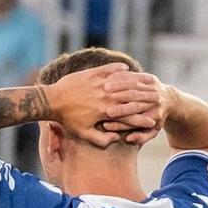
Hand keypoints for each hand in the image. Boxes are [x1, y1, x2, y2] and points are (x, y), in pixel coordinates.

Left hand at [47, 63, 162, 145]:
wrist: (52, 101)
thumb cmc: (67, 120)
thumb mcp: (84, 134)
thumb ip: (102, 140)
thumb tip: (117, 139)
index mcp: (105, 112)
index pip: (129, 116)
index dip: (142, 120)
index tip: (152, 122)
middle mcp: (105, 96)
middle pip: (129, 97)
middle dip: (143, 99)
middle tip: (155, 98)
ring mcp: (99, 84)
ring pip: (121, 82)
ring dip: (133, 82)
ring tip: (144, 82)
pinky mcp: (92, 74)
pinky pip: (109, 69)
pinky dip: (118, 68)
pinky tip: (126, 68)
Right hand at [102, 80, 172, 146]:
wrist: (170, 101)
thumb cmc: (157, 119)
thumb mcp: (152, 131)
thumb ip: (141, 138)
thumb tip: (129, 139)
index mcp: (156, 115)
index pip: (134, 121)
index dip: (119, 124)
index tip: (105, 125)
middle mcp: (155, 102)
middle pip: (132, 105)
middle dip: (116, 108)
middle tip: (100, 110)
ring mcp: (154, 89)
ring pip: (133, 89)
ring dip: (118, 89)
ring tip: (103, 92)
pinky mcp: (152, 80)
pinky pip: (135, 78)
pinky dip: (123, 79)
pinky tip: (109, 81)